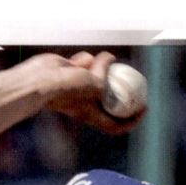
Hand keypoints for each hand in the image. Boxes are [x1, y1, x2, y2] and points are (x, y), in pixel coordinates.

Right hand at [29, 51, 146, 133]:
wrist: (40, 80)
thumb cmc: (65, 90)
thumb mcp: (93, 85)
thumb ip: (105, 76)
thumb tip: (111, 59)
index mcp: (94, 115)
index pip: (117, 125)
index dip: (133, 120)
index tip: (144, 107)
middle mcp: (88, 103)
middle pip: (111, 96)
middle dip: (119, 83)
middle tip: (129, 72)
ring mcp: (80, 88)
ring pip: (99, 74)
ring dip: (100, 65)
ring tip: (94, 62)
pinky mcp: (72, 74)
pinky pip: (85, 63)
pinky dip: (84, 59)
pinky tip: (76, 61)